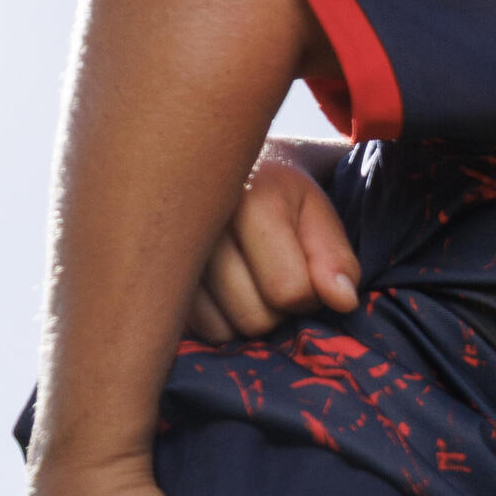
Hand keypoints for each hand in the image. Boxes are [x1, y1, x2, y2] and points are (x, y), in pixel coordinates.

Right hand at [184, 146, 361, 338]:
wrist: (220, 164)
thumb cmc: (277, 191)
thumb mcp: (317, 211)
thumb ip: (336, 256)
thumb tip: (341, 302)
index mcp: (248, 199)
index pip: (289, 290)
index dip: (311, 292)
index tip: (306, 266)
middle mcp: (200, 225)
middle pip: (256, 318)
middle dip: (278, 308)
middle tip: (277, 272)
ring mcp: (168, 251)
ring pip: (225, 331)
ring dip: (248, 316)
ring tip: (249, 277)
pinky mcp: (154, 275)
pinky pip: (199, 330)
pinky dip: (220, 320)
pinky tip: (223, 288)